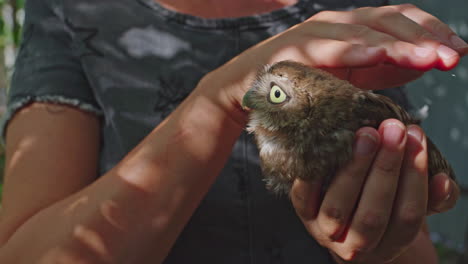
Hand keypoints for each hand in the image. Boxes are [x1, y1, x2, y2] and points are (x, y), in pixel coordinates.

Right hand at [203, 4, 467, 118]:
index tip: (458, 52)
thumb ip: (384, 68)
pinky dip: (355, 50)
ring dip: (399, 44)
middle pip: (390, 19)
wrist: (247, 90)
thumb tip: (423, 64)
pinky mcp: (295, 47)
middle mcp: (338, 23)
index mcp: (355, 29)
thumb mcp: (351, 77)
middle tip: (453, 56)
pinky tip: (378, 55)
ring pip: (365, 31)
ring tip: (430, 57)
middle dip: (425, 37)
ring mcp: (316, 32)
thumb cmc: (300, 86)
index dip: (432, 32)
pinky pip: (329, 48)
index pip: (401, 20)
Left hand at [290, 119, 448, 262]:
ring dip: (354, 168)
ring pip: (338, 208)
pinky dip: (313, 175)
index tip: (417, 139)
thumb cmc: (385, 207)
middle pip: (372, 214)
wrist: (348, 224)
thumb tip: (443, 180)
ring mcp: (324, 233)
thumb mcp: (410, 204)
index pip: (407, 217)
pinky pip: (303, 197)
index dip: (414, 178)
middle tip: (391, 130)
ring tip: (366, 133)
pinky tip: (327, 148)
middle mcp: (355, 246)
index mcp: (388, 244)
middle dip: (385, 168)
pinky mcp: (302, 215)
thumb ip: (432, 196)